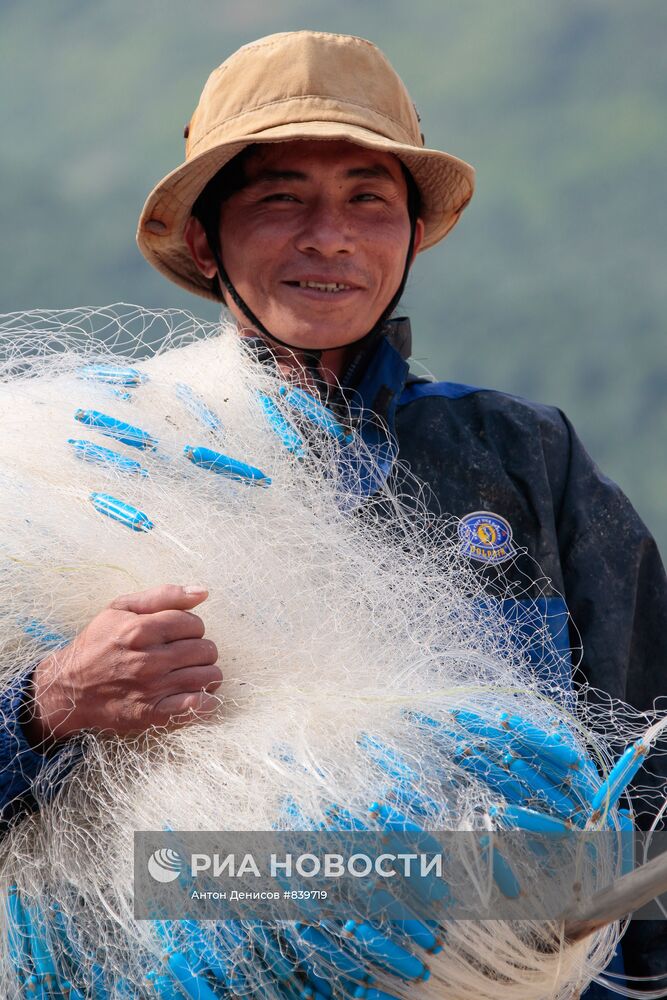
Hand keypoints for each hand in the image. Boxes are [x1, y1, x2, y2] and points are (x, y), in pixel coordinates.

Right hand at [21, 584, 220, 746]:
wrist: (68, 687)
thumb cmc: (98, 643)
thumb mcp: (121, 608)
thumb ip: (163, 595)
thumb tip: (203, 592)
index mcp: (141, 630)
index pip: (194, 624)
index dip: (192, 627)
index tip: (180, 633)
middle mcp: (148, 660)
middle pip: (205, 650)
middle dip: (200, 649)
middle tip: (185, 654)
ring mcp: (152, 689)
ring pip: (208, 676)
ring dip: (206, 673)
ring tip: (191, 672)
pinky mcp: (152, 714)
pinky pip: (198, 707)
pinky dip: (206, 702)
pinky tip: (197, 695)